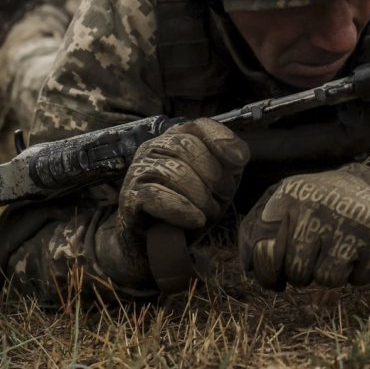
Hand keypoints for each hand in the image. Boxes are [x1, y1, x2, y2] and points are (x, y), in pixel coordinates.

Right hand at [118, 118, 249, 232]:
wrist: (158, 241)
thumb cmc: (189, 207)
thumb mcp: (216, 185)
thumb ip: (228, 166)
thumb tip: (238, 156)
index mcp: (176, 139)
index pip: (199, 126)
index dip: (221, 140)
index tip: (240, 162)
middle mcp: (154, 148)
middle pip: (185, 146)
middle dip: (212, 174)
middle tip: (221, 198)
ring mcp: (138, 170)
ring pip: (172, 170)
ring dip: (198, 195)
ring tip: (207, 213)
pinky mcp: (129, 197)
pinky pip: (155, 195)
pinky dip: (181, 209)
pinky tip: (195, 220)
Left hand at [239, 164, 369, 289]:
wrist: (363, 186)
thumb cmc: (311, 203)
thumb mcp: (279, 201)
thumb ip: (253, 229)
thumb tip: (249, 265)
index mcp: (289, 198)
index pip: (264, 253)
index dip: (268, 272)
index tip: (277, 271)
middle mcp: (319, 207)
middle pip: (297, 271)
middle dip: (300, 273)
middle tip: (310, 257)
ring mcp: (351, 222)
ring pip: (328, 279)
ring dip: (329, 274)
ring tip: (333, 251)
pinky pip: (359, 279)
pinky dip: (357, 274)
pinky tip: (356, 252)